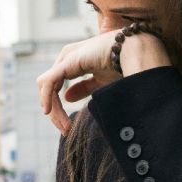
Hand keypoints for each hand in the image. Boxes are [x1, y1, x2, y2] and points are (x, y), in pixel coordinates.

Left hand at [36, 29, 171, 133]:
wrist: (134, 52)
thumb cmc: (123, 64)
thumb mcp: (100, 81)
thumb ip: (84, 88)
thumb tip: (67, 98)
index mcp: (73, 61)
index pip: (56, 86)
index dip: (58, 108)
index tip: (67, 127)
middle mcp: (67, 57)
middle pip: (49, 88)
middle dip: (55, 111)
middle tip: (65, 130)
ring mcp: (66, 58)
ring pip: (47, 87)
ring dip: (54, 109)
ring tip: (64, 127)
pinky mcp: (68, 61)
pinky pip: (49, 82)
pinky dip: (47, 97)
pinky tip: (49, 112)